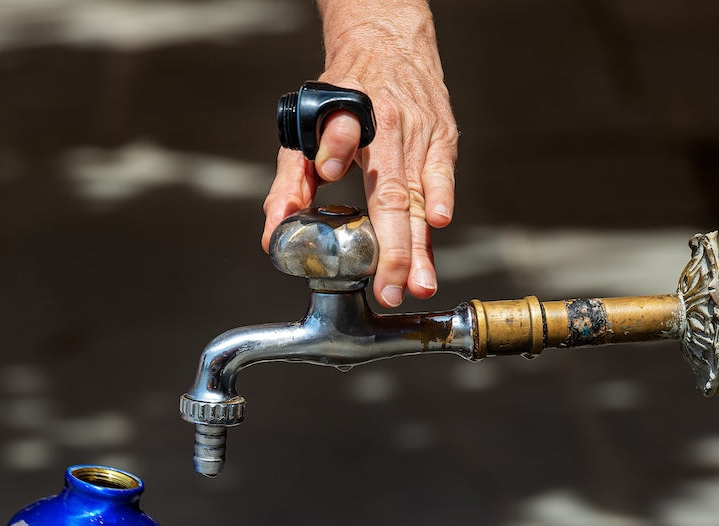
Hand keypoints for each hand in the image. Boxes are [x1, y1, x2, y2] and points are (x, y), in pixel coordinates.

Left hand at [262, 3, 457, 306]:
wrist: (389, 44)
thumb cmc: (344, 93)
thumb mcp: (308, 126)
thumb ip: (291, 180)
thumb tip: (274, 230)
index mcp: (352, 114)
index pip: (343, 133)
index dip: (336, 148)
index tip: (329, 170)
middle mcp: (390, 124)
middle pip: (391, 192)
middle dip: (391, 248)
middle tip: (388, 288)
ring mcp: (421, 132)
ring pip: (420, 197)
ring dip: (420, 245)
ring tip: (418, 284)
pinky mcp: (444, 137)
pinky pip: (443, 176)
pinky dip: (442, 201)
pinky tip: (439, 229)